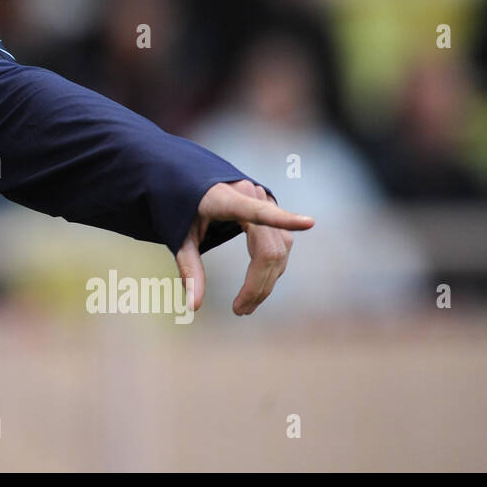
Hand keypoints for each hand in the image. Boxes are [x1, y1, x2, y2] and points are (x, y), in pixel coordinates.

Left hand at [176, 179, 314, 315]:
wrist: (186, 175)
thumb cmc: (179, 204)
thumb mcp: (178, 236)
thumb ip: (188, 267)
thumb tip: (194, 307)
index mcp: (224, 197)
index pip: (256, 211)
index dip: (283, 218)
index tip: (309, 222)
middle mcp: (250, 195)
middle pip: (269, 249)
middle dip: (258, 286)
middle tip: (240, 311)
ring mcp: (264, 200)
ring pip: (278, 249)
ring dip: (266, 281)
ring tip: (245, 305)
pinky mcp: (270, 207)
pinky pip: (278, 243)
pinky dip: (269, 267)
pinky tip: (256, 285)